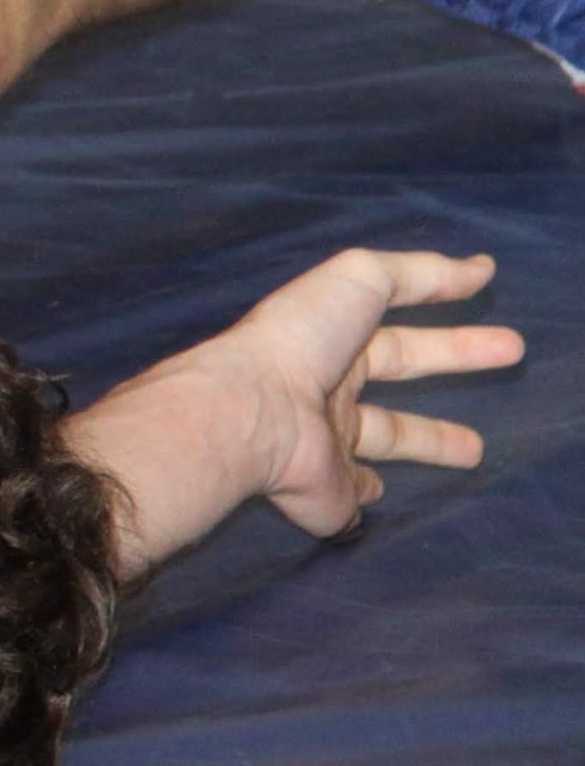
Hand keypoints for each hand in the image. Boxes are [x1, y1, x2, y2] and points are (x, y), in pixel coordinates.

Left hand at [190, 248, 509, 538]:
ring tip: (477, 452)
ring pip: (384, 440)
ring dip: (427, 443)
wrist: (252, 413)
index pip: (402, 334)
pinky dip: (366, 498)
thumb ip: (418, 274)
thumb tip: (481, 267)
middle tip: (513, 358)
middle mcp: (328, 390)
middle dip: (455, 366)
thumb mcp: (360, 282)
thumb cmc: (304, 340)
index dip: (447, 326)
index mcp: (334, 343)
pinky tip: (382, 496)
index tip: (491, 321)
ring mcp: (326, 444)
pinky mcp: (327, 493)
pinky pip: (350, 497)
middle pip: (401, 377)